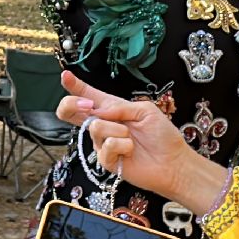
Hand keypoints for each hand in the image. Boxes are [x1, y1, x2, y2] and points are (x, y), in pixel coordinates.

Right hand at [54, 70, 218, 206]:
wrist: (173, 162)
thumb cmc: (162, 136)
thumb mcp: (145, 110)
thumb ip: (120, 107)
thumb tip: (99, 110)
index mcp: (112, 110)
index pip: (89, 96)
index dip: (75, 86)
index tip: (65, 76)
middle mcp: (104, 125)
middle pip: (72, 112)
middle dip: (72, 104)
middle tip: (88, 105)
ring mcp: (102, 143)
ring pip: (95, 127)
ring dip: (118, 130)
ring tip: (131, 138)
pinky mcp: (105, 160)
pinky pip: (106, 146)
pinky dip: (123, 145)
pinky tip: (131, 150)